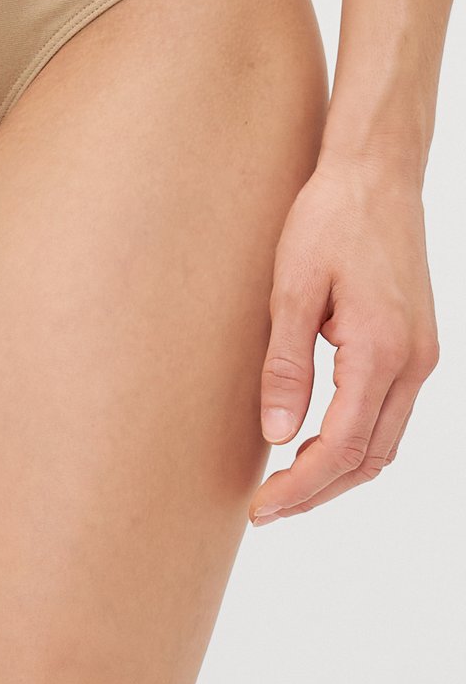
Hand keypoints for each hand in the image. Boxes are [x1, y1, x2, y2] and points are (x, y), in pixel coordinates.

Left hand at [249, 155, 439, 525]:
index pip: (342, 448)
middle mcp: (412, 362)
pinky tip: (318, 439)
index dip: (301, 487)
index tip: (262, 508)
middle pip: (370, 458)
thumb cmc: (329, 220)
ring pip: (385, 441)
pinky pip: (390, 413)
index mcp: (381, 351)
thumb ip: (286, 366)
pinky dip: (356, 440)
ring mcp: (421, 355)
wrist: (375, 175)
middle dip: (319, 491)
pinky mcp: (416, 344)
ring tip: (287, 483)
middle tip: (267, 507)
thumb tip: (278, 435)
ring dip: (339, 470)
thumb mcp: (291, 289)